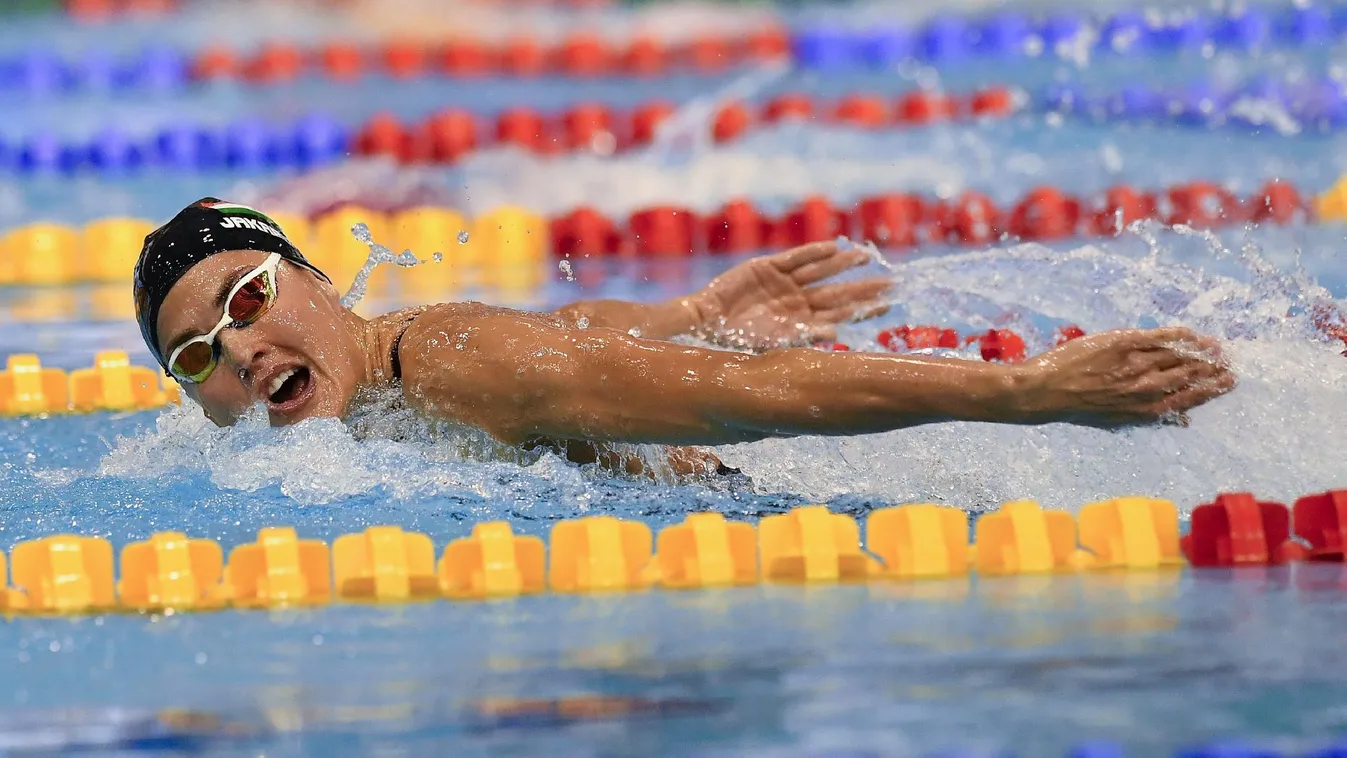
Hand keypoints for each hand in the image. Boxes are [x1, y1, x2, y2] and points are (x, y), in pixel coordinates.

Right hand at [681, 241, 891, 349]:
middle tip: (891, 282)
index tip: (889, 304)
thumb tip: (836, 332)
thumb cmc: (736, 342)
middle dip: (862, 287)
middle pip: (837, 292)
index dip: (864, 308)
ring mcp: (784, 283)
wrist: (705, 325)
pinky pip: (795, 258)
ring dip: (842, 264)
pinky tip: (833, 248)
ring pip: (820, 272)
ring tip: (865, 258)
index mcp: (802, 323)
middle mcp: (797, 302)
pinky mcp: (767, 267)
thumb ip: (803, 335)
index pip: (841, 314)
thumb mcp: (772, 343)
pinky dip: (812, 253)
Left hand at [1017, 327, 1235, 425]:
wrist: (1045, 390)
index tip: (1228, 383)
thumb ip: (1149, 416)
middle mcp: (1146, 387)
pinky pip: (1159, 337)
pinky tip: (1192, 334)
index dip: (1211, 390)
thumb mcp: (1117, 421)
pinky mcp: (1124, 343)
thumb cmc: (1078, 408)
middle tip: (1229, 362)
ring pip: (1178, 355)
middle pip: (1189, 375)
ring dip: (1201, 351)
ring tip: (1217, 348)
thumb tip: (1183, 421)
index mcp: (1145, 410)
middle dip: (1212, 369)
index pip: (1189, 398)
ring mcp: (1136, 363)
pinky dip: (1179, 335)